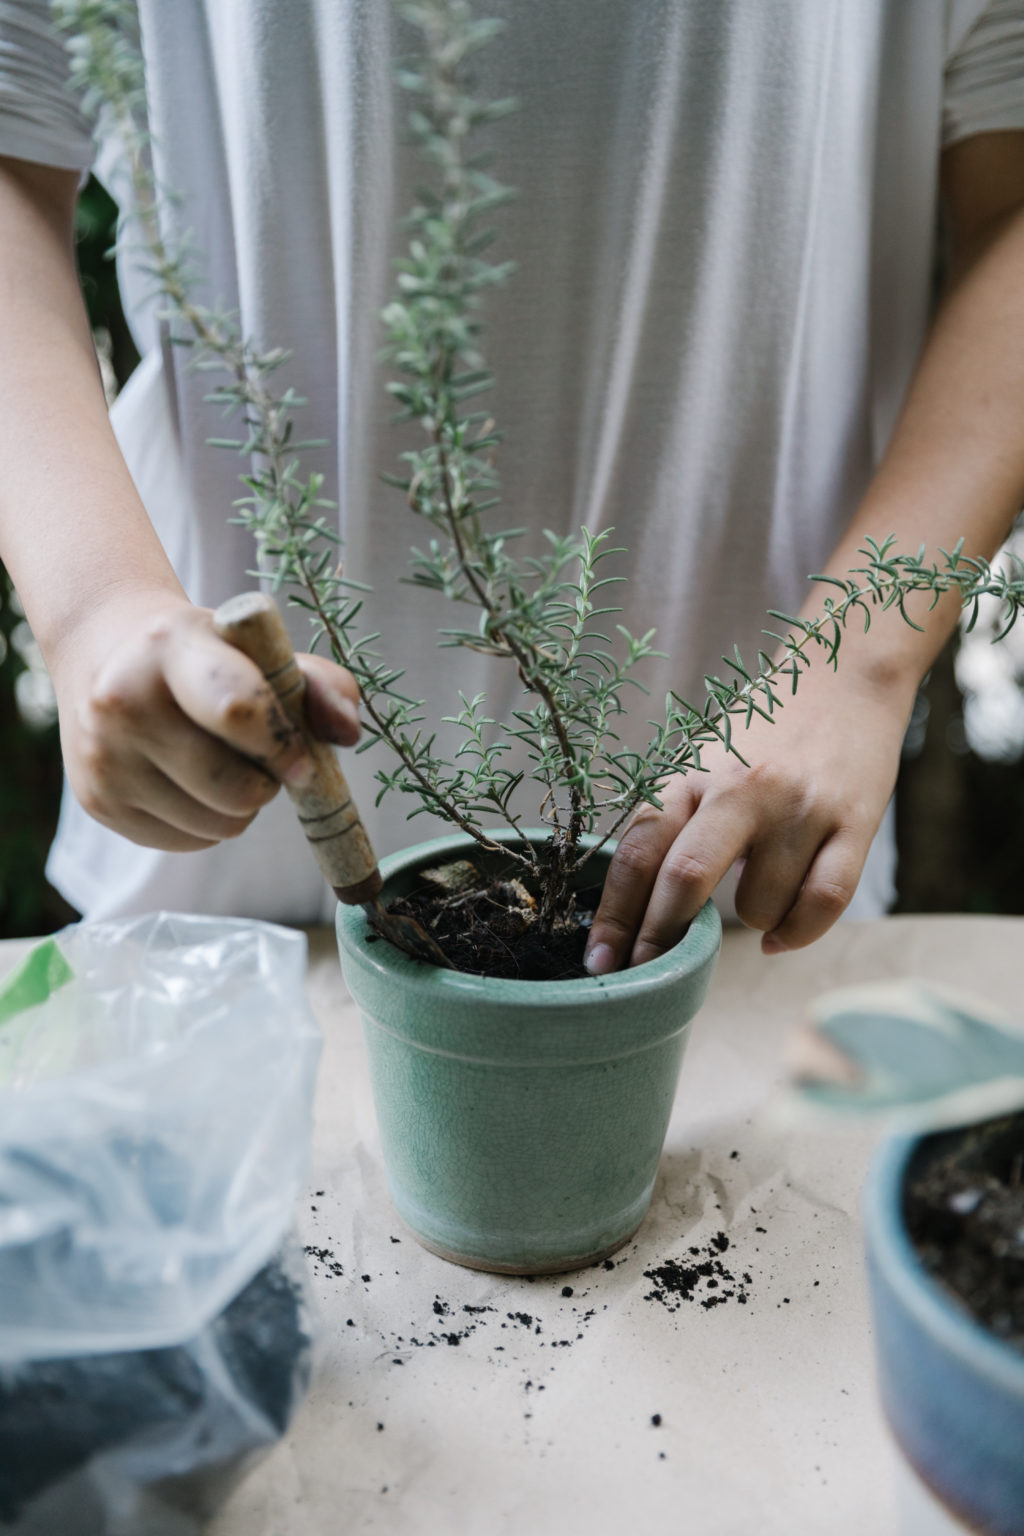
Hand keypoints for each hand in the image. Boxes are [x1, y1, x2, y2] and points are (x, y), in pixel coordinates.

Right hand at [51, 591, 361, 851]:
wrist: (107, 657)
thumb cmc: (206, 657)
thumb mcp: (260, 651)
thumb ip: (319, 684)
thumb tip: (347, 733)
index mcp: (170, 646)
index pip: (238, 710)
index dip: (284, 746)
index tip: (302, 759)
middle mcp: (122, 701)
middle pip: (233, 787)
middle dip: (266, 783)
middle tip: (262, 759)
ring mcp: (103, 757)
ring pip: (217, 824)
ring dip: (240, 807)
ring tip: (225, 766)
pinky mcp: (98, 803)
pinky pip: (189, 842)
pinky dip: (209, 824)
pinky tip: (193, 784)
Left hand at [585, 667, 911, 971]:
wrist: (846, 677)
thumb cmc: (762, 734)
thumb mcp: (702, 763)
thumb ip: (672, 821)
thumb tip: (635, 910)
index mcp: (692, 773)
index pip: (638, 852)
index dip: (614, 916)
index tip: (600, 963)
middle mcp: (742, 788)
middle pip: (685, 879)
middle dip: (659, 939)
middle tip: (649, 975)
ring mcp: (799, 808)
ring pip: (759, 906)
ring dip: (749, 922)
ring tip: (754, 894)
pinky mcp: (854, 824)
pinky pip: (821, 905)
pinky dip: (794, 934)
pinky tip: (778, 937)